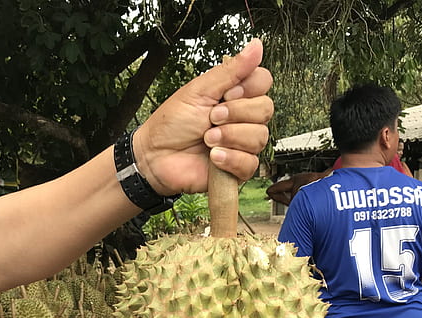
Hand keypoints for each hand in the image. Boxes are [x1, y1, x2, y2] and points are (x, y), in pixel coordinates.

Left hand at [132, 39, 272, 195]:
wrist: (155, 157)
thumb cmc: (172, 124)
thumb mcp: (199, 90)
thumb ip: (230, 70)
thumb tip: (256, 45)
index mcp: (234, 95)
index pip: (263, 82)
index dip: (248, 88)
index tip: (226, 94)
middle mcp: (242, 118)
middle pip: (265, 109)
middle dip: (236, 114)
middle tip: (211, 118)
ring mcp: (241, 143)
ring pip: (260, 137)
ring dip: (230, 137)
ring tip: (207, 139)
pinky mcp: (237, 167)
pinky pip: (251, 163)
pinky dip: (230, 159)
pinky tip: (214, 157)